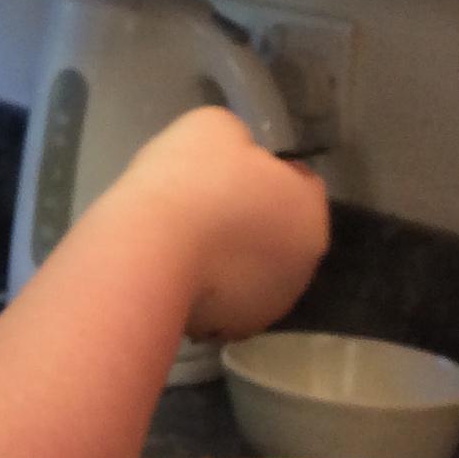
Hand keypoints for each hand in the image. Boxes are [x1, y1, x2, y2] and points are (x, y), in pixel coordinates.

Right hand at [108, 107, 329, 340]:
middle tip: (206, 209)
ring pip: (257, 271)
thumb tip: (237, 158)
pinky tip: (184, 277)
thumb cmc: (188, 181)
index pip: (298, 183)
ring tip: (190, 247)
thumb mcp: (214, 127)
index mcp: (309, 210)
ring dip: (235, 261)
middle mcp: (305, 263)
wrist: (149, 250)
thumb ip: (239, 140)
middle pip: (281, 231)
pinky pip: (231, 303)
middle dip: (252, 221)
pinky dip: (214, 293)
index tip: (226, 172)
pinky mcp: (239, 330)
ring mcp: (274, 303)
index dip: (264, 173)